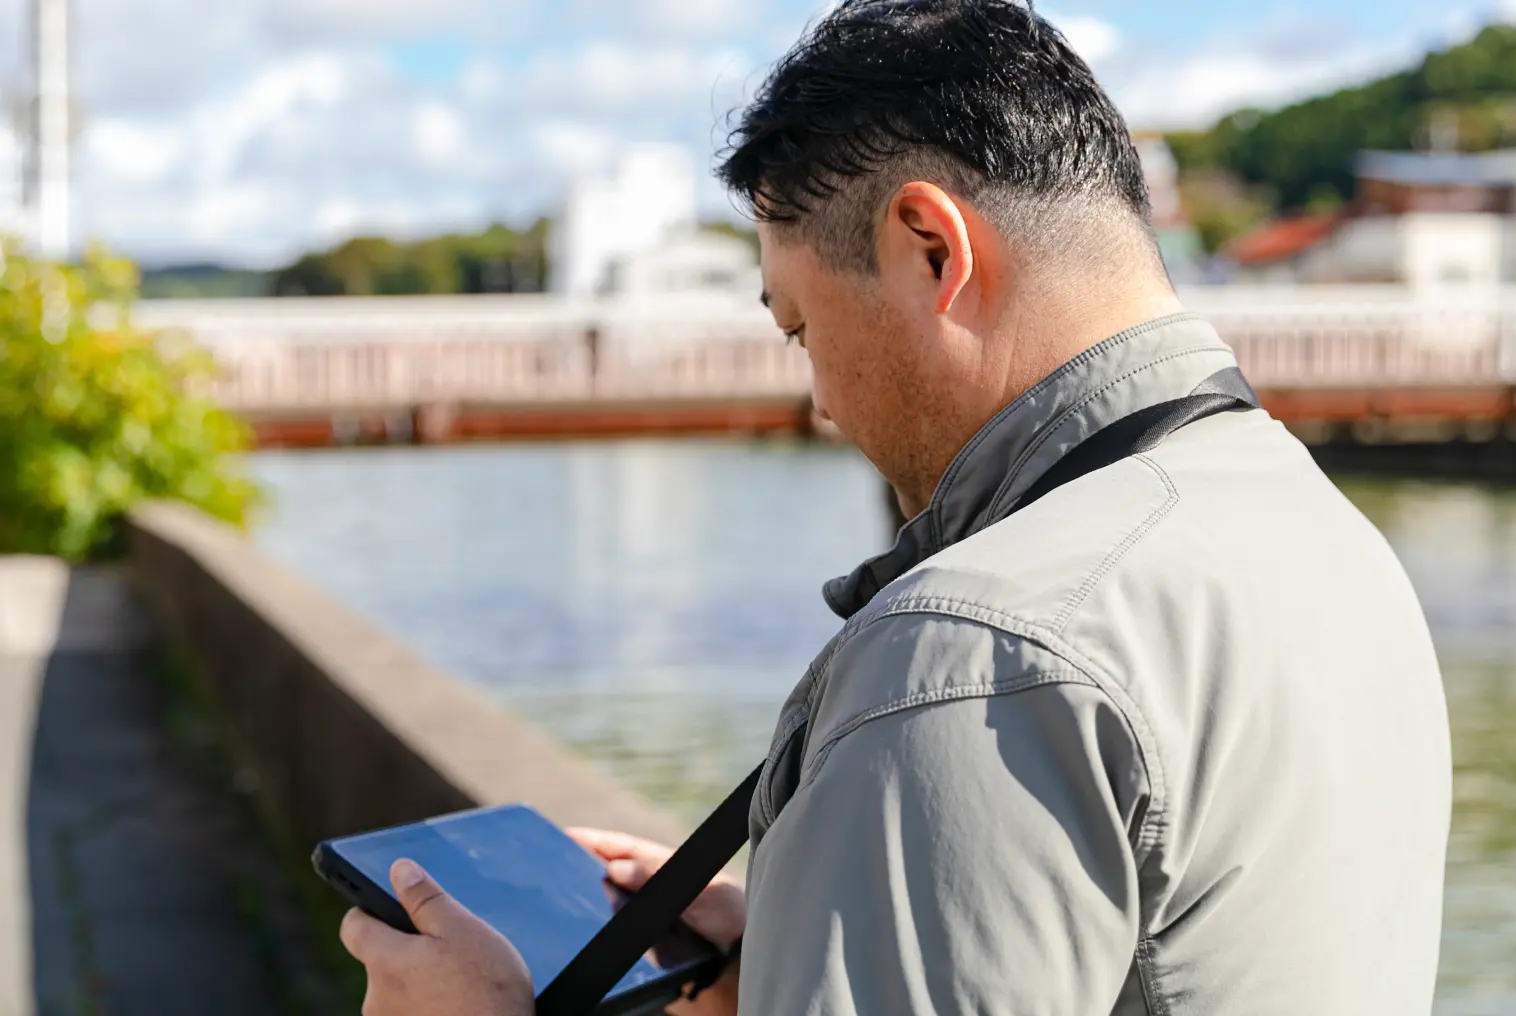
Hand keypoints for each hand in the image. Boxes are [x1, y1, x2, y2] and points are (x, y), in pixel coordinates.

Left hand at [340, 858, 534, 1015]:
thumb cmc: (486, 991)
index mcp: (386, 961)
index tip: (385, 906)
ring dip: (420, 982)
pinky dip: (429, 1005)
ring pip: (397, 991)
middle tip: (447, 949)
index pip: (353, 927)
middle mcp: (377, 999)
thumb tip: (400, 870)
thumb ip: (426, 899)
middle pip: (380, 961)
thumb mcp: (462, 930)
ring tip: (460, 981)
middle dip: (407, 951)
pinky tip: (458, 1005)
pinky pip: (411, 1013)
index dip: (366, 910)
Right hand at [568, 828, 745, 1015]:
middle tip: (547, 864)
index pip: (622, 848)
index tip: (565, 835)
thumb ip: (660, 875)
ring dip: (579, 900)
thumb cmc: (729, 922)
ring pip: (600, 905)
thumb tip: (615, 868)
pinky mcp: (636, 949)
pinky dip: (588, 932)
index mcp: (664, 868)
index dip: (594, 841)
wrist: (736, 973)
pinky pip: (605, 938)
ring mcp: (640, 921)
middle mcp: (648, 892)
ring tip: (551, 897)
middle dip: (577, 868)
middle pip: (604, 874)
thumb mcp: (703, 889)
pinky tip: (570, 933)